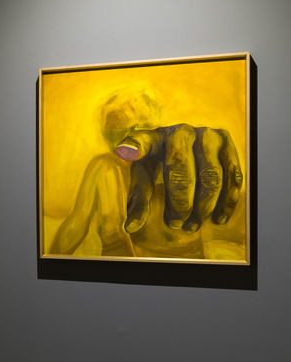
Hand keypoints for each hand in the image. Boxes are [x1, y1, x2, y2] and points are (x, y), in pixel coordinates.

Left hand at [114, 124, 242, 232]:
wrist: (188, 142)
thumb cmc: (159, 163)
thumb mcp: (144, 176)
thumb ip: (138, 199)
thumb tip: (130, 228)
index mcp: (154, 138)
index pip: (142, 141)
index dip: (135, 146)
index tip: (128, 153)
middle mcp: (181, 132)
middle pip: (182, 171)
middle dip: (180, 203)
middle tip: (175, 224)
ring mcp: (207, 135)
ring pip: (212, 176)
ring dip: (204, 206)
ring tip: (193, 226)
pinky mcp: (227, 143)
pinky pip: (233, 175)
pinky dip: (228, 201)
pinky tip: (219, 219)